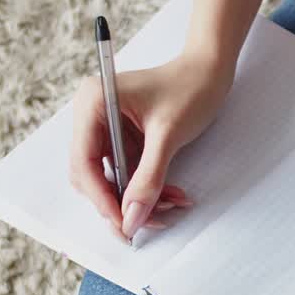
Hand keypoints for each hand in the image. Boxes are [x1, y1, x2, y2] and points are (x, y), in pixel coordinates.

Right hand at [70, 52, 233, 241]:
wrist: (211, 70)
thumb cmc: (190, 88)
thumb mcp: (168, 136)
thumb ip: (148, 178)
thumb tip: (132, 218)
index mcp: (93, 103)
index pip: (83, 162)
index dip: (102, 198)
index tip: (124, 224)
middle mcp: (92, 115)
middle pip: (92, 175)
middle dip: (121, 201)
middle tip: (149, 222)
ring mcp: (107, 127)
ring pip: (113, 178)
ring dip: (140, 197)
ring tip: (172, 205)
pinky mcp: (125, 137)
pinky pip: (130, 172)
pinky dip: (149, 186)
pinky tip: (173, 195)